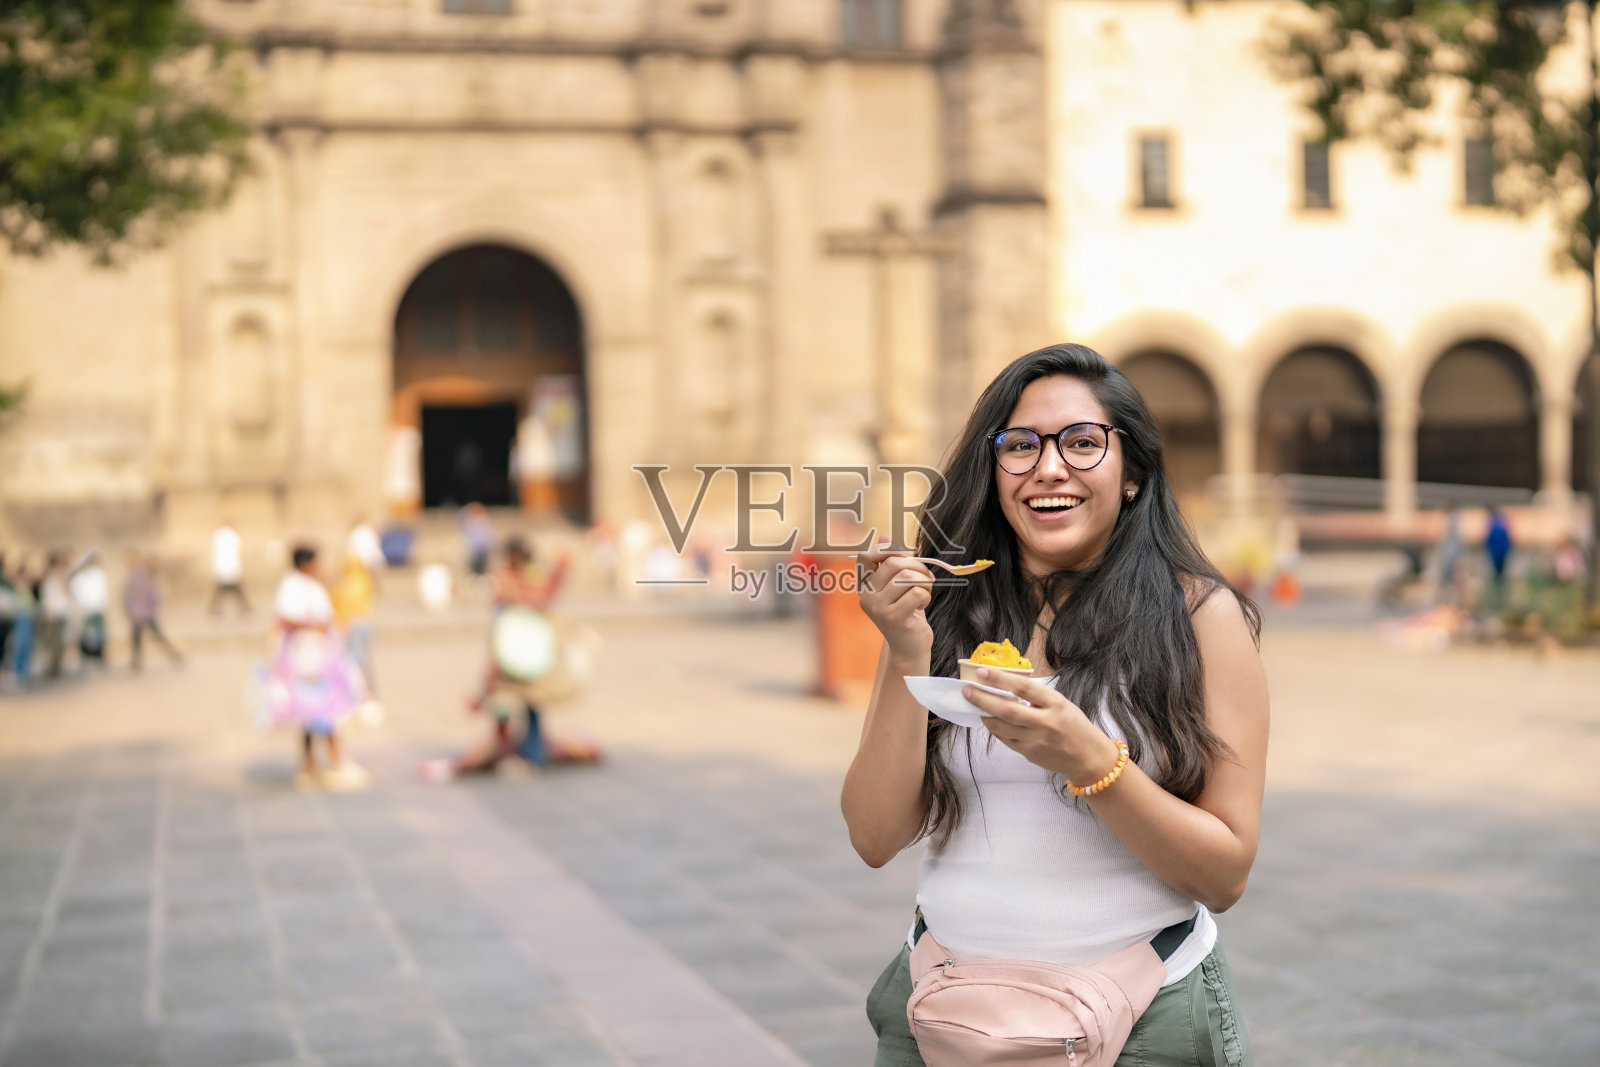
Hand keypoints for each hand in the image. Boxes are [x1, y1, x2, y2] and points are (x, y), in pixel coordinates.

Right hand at [856, 543, 933, 667]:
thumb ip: (891, 563)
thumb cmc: (906, 612)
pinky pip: (917, 593)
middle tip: (927, 578)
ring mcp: (878, 608)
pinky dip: (926, 596)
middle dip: (917, 566)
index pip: (865, 556)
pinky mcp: (894, 618)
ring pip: (908, 577)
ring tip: (924, 592)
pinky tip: (921, 606)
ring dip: (924, 582)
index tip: (904, 557)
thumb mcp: (897, 587)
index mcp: (864, 586)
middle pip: (894, 563)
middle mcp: (867, 597)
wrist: (909, 647)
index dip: (886, 549)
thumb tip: (884, 537)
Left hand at [962, 667, 1122, 783]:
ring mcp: (1036, 741)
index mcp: (1055, 704)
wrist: (1088, 758)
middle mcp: (1045, 723)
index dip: (1000, 680)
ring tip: (973, 704)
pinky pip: (1005, 739)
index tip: (981, 673)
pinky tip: (989, 720)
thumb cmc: (1075, 725)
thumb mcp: (1061, 703)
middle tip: (967, 690)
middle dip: (983, 699)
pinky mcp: (1029, 754)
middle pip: (1007, 710)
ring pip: (1001, 727)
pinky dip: (994, 728)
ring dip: (984, 714)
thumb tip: (1005, 685)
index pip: (1023, 688)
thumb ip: (1037, 696)